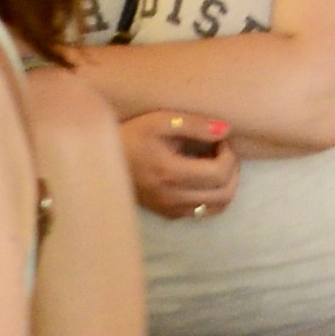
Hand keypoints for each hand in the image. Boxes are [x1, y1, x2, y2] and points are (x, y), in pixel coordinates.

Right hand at [120, 107, 240, 216]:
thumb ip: (195, 125)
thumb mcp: (161, 121)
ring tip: (215, 163)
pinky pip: (203, 212)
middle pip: (225, 193)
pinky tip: (201, 176)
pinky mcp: (168, 214)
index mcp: (170, 173)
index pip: (220, 173)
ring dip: (226, 185)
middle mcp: (172, 197)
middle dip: (232, 169)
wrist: (102, 161)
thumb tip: (226, 130)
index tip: (220, 139)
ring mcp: (170, 210)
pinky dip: (212, 195)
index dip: (229, 154)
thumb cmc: (131, 135)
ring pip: (218, 207)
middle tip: (221, 150)